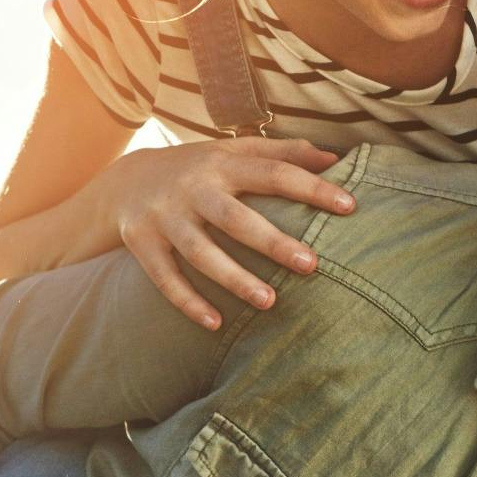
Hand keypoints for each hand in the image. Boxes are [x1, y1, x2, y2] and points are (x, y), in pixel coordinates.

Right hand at [97, 137, 353, 329]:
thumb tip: (333, 158)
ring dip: (233, 278)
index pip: (273, 172)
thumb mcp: (233, 152)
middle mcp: (192, 188)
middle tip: (312, 264)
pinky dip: (188, 301)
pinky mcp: (141, 243)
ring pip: (199, 251)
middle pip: (234, 217)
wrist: (125, 180)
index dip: (312, 187)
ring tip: (269, 302)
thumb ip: (281, 153)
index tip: (350, 206)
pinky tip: (215, 324)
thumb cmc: (198, 169)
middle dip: (272, 240)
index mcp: (222, 163)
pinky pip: (164, 277)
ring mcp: (164, 217)